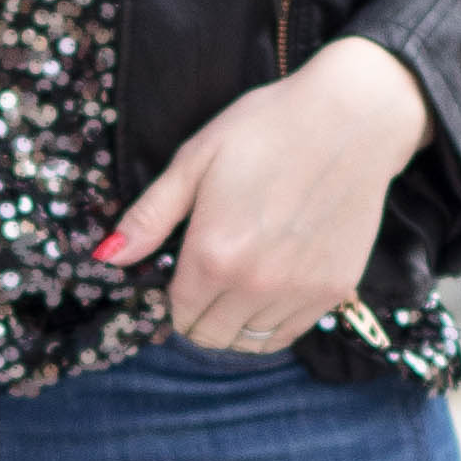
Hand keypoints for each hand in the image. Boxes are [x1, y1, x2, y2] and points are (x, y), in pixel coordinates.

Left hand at [96, 38, 431, 349]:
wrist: (353, 117)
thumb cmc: (267, 129)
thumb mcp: (195, 159)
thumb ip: (150, 216)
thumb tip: (107, 258)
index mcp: (212, 254)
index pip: (180, 313)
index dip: (175, 299)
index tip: (184, 276)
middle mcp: (254, 284)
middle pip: (211, 337)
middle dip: (201, 317)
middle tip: (209, 284)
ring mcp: (298, 291)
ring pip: (250, 343)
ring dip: (237, 323)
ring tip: (241, 286)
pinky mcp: (334, 290)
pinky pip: (290, 333)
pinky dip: (273, 323)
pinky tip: (272, 290)